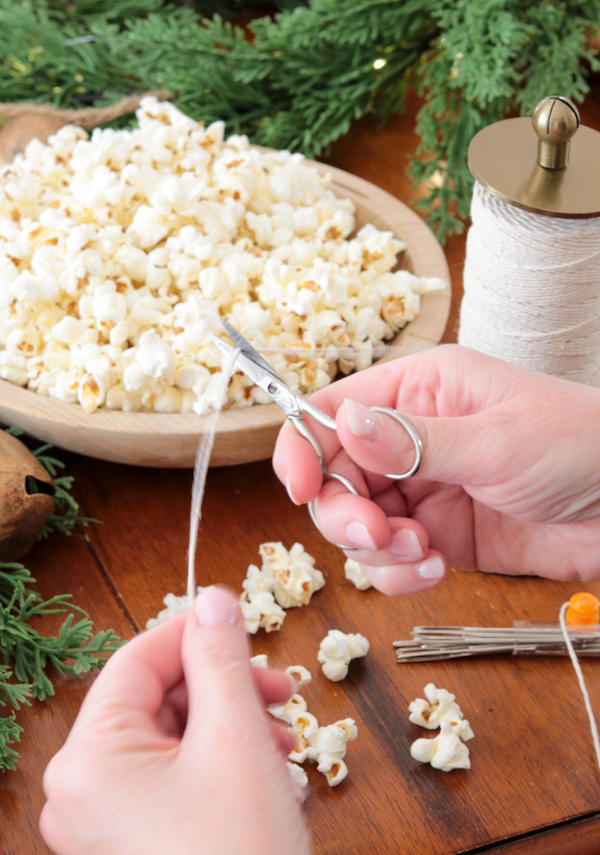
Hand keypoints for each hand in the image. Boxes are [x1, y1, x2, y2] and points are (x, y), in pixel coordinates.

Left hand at [40, 587, 310, 854]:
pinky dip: (222, 766)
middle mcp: (83, 792)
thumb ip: (221, 658)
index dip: (192, 632)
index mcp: (89, 759)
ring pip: (172, 741)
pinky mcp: (135, 845)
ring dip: (232, 727)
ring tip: (283, 740)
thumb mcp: (235, 738)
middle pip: (157, 701)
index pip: (137, 660)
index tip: (240, 622)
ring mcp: (106, 825)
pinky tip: (272, 779)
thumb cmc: (238, 851)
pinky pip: (175, 781)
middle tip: (277, 688)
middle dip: (223, 688)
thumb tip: (215, 599)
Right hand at [273, 345, 599, 594]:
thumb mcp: (497, 441)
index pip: (333, 412)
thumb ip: (414, 441)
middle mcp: (411, 439)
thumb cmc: (580, 446)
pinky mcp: (439, 535)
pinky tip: (438, 567)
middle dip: (344, 512)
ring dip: (377, 550)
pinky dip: (401, 573)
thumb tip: (342, 422)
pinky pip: (391, 560)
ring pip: (356, 525)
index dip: (303, 447)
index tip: (297, 488)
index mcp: (419, 391)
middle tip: (379, 534)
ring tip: (426, 552)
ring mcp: (423, 489)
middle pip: (334, 477)